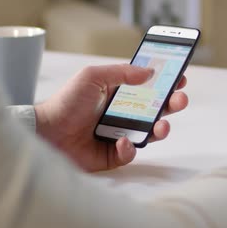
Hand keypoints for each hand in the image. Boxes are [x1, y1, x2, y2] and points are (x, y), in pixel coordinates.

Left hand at [35, 64, 187, 171]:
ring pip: (150, 134)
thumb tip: (148, 71)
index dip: (166, 83)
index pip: (149, 88)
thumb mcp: (92, 76)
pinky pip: (130, 153)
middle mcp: (123, 115)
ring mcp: (119, 135)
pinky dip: (129, 148)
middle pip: (156, 110)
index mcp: (119, 94)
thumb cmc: (65, 102)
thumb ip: (120, 72)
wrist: (46, 132)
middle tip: (180, 100)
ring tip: (163, 126)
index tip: (180, 78)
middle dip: (172, 104)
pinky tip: (121, 141)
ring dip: (161, 129)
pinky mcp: (112, 155)